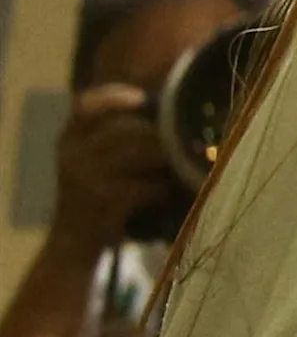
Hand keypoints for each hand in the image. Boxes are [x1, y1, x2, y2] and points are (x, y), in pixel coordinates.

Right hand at [49, 85, 172, 254]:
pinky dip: (160, 189)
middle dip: (160, 132)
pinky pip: (143, 187)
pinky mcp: (101, 202)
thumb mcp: (96, 158)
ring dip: (167, 158)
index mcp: (70, 137)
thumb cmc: (98, 190)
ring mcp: (84, 178)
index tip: (141, 97)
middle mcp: (71, 153)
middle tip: (186, 136)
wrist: (74, 240)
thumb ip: (121, 133)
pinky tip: (167, 192)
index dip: (113, 97)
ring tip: (183, 161)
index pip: (85, 105)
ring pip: (137, 154)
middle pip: (123, 129)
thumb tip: (173, 107)